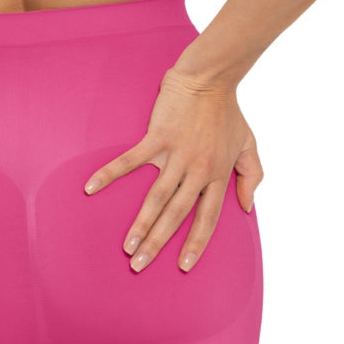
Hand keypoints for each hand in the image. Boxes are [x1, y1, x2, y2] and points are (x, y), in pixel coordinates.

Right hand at [83, 68, 262, 273]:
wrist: (209, 78)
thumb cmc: (227, 111)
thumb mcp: (249, 144)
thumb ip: (252, 176)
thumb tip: (249, 206)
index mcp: (217, 175)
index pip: (207, 218)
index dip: (196, 243)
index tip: (184, 266)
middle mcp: (197, 170)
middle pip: (176, 215)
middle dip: (159, 243)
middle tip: (140, 266)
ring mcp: (176, 154)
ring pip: (156, 197)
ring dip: (140, 224)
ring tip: (127, 247)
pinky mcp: (157, 137)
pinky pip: (130, 161)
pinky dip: (110, 174)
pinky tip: (91, 188)